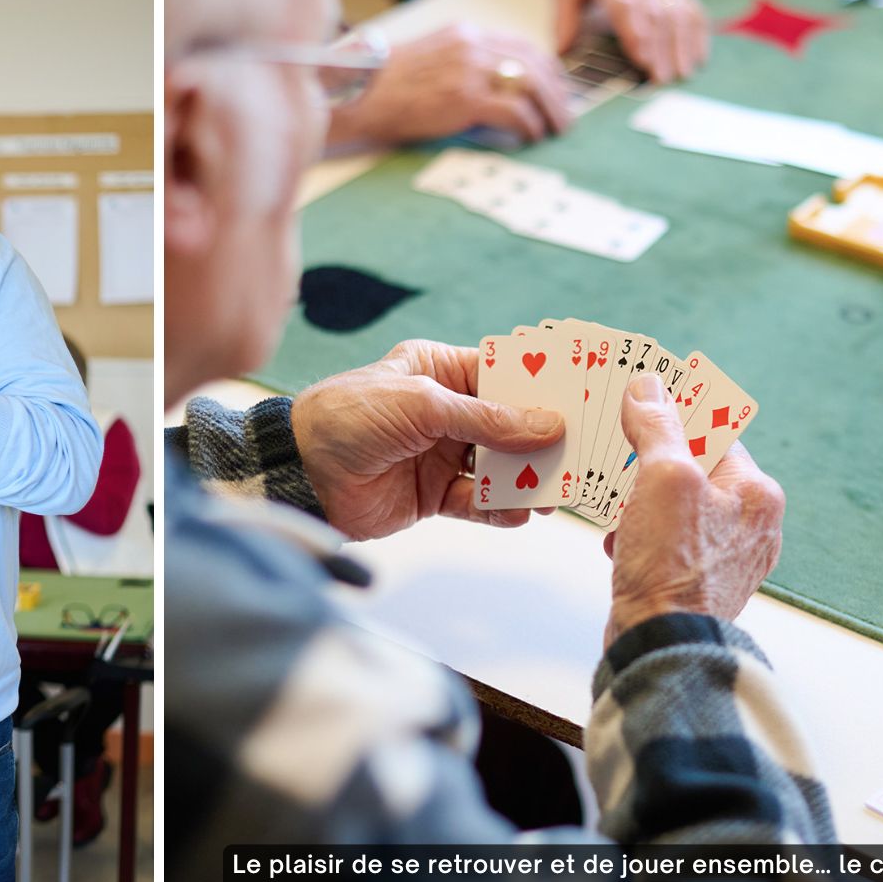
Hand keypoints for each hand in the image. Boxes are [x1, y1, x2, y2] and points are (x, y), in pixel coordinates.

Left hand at [289, 339, 565, 540]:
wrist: (300, 473)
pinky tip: (520, 512)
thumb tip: (546, 425)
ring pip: (499, 465)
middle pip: (508, 423)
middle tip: (582, 451)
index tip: (582, 397)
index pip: (502, 374)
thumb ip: (486, 418)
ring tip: (556, 490)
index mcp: (436, 369)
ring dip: (527, 477)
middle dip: (543, 438)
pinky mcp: (432, 494)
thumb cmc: (348, 418)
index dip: (541, 386)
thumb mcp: (422, 404)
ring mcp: (439, 453)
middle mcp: (442, 409)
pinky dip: (500, 508)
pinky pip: (478, 501)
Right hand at [327, 25, 570, 144]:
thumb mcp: (427, 60)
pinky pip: (514, 111)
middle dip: (557, 91)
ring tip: (555, 130)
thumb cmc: (382, 86)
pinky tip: (530, 137)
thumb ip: (459, 64)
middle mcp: (471, 45)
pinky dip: (529, 125)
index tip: (557, 89)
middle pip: (533, 62)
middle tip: (565, 115)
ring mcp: (468, 70)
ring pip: (531, 84)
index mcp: (463, 34)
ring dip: (550, 110)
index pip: (520, 45)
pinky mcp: (464, 98)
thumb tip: (490, 87)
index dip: (547, 69)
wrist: (356, 95)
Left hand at [550, 0, 707, 82]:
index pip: (625, 5)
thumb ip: (564, 20)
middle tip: (661, 80)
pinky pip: (692, 8)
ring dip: (682, 46)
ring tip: (682, 75)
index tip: (642, 60)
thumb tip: (563, 53)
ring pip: (677, 13)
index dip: (635, 32)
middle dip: (660, 49)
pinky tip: (699, 58)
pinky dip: (699, 33)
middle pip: (655, 15)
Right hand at [602, 374, 784, 647]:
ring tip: (618, 516)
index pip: (715, 433)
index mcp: (758, 493)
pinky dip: (640, 539)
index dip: (673, 418)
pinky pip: (666, 543)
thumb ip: (658, 427)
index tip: (637, 408)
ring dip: (638, 506)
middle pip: (693, 471)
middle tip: (617, 465)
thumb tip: (648, 386)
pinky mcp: (699, 584)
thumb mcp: (662, 479)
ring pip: (675, 508)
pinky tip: (620, 547)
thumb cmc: (672, 568)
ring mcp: (727, 558)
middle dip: (648, 469)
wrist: (662, 648)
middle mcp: (753, 525)